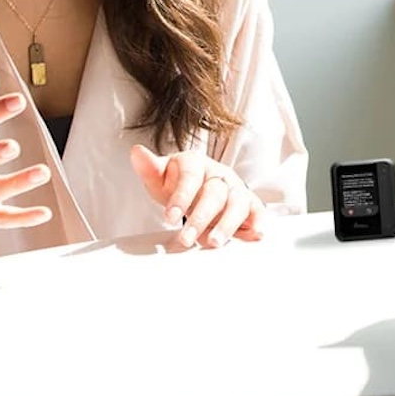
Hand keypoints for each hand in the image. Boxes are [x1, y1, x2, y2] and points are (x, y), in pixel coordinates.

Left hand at [129, 144, 264, 248]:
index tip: (169, 217)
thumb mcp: (161, 177)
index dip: (181, 197)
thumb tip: (136, 152)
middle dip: (200, 218)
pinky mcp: (249, 203)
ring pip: (236, 203)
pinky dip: (257, 222)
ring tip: (213, 243)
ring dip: (227, 224)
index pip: (190, 177)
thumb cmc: (179, 183)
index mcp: (196, 163)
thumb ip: (149, 168)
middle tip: (186, 239)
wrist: (199, 186)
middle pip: (214, 193)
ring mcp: (235, 188)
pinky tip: (254, 236)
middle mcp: (219, 174)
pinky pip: (257, 211)